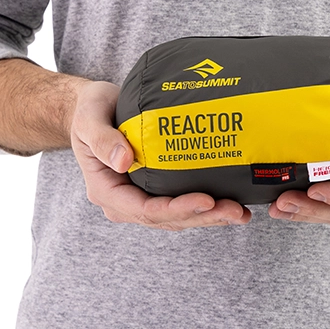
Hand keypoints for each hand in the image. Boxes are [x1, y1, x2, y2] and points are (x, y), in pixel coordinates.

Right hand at [70, 81, 251, 229]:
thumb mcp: (89, 119)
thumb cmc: (90, 110)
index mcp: (106, 191)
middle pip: (167, 219)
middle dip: (203, 217)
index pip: (145, 209)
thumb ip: (103, 139)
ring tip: (240, 213)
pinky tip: (231, 203)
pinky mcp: (155, 190)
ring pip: (178, 217)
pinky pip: (181, 204)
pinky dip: (206, 207)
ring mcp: (140, 198)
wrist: (93, 109)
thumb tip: (124, 162)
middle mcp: (124, 202)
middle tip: (235, 211)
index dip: (177, 209)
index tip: (207, 200)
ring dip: (209, 218)